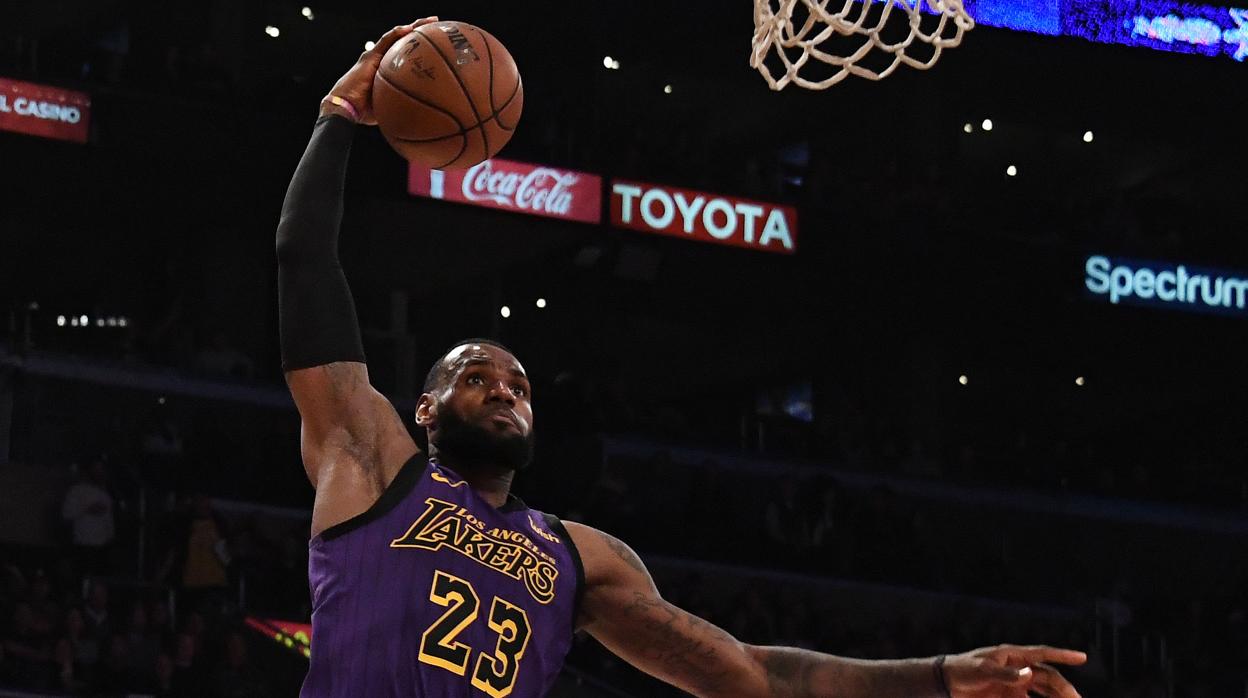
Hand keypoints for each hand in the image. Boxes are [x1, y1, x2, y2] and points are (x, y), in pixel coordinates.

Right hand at [321, 16, 439, 124]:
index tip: (439, 47)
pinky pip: (387, 40)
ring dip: (415, 27)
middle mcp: (383, 60)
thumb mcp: (392, 107)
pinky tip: (410, 28)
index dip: (422, 49)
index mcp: (389, 70)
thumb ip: (406, 106)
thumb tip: (424, 113)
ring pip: (398, 36)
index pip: (407, 55)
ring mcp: (376, 56)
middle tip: (438, 27)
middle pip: (405, 42)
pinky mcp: (370, 56)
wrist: (346, 107)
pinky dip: (398, 33)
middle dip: (422, 33)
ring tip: (431, 21)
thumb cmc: (365, 112)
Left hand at [945, 644, 1086, 697]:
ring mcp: (1015, 683)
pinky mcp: (1009, 696)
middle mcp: (1018, 668)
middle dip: (1064, 688)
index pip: (1042, 653)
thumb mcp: (983, 671)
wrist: (947, 683)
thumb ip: (1007, 674)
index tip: (1082, 657)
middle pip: (1047, 677)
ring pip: (1043, 690)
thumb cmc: (964, 670)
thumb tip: (1030, 674)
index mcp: (1013, 655)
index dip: (1063, 655)